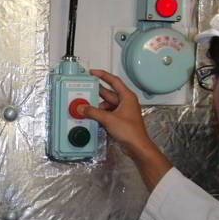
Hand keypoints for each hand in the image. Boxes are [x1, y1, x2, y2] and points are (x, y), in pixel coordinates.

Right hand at [77, 69, 171, 190]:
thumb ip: (93, 112)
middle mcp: (125, 102)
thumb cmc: (130, 131)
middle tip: (84, 90)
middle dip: (96, 92)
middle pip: (108, 93)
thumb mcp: (109, 119)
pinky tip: (91, 116)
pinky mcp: (119, 120)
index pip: (114, 81)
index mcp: (127, 97)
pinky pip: (107, 113)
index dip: (102, 75)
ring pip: (106, 104)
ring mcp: (122, 111)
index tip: (92, 73)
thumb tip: (82, 107)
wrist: (137, 146)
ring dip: (96, 106)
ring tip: (85, 106)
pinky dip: (99, 114)